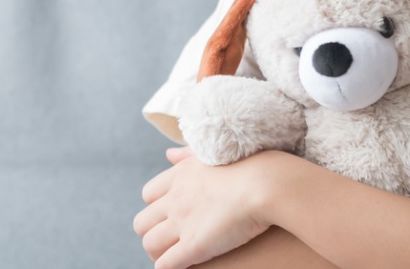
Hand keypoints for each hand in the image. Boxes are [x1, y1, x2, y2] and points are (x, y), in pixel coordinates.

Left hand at [133, 147, 272, 268]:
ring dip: (157, 253)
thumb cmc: (252, 165)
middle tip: (168, 241)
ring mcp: (183, 222)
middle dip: (151, 233)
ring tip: (172, 259)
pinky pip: (167, 263)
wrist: (266, 183)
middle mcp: (176, 199)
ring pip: (150, 244)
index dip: (157, 208)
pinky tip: (180, 268)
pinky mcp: (194, 245)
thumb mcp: (213, 153)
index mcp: (180, 175)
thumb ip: (188, 154)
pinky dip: (167, 268)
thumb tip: (169, 154)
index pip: (149, 195)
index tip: (170, 216)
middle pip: (142, 221)